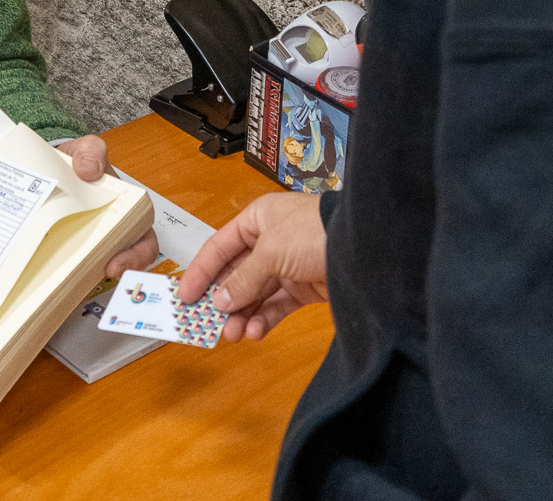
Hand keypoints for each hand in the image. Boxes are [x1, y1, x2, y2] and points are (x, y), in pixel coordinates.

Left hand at [57, 134, 159, 277]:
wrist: (47, 169)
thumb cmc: (76, 164)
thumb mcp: (86, 151)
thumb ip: (91, 152)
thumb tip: (90, 169)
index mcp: (127, 213)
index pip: (144, 243)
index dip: (136, 258)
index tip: (116, 265)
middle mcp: (111, 234)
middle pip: (122, 265)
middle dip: (112, 276)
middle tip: (96, 277)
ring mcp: (88, 246)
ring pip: (94, 274)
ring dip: (85, 282)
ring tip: (68, 287)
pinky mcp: (66, 253)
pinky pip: (69, 274)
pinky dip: (61, 283)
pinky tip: (46, 284)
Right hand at [176, 191, 327, 342]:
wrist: (368, 248)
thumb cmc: (317, 231)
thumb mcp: (270, 251)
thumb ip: (242, 278)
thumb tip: (219, 301)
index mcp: (258, 219)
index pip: (219, 247)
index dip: (200, 272)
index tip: (185, 297)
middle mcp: (270, 241)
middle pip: (235, 274)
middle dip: (222, 300)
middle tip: (207, 324)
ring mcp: (288, 265)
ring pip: (254, 294)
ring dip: (241, 315)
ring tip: (231, 334)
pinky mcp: (304, 287)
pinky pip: (275, 306)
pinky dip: (263, 320)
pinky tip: (254, 332)